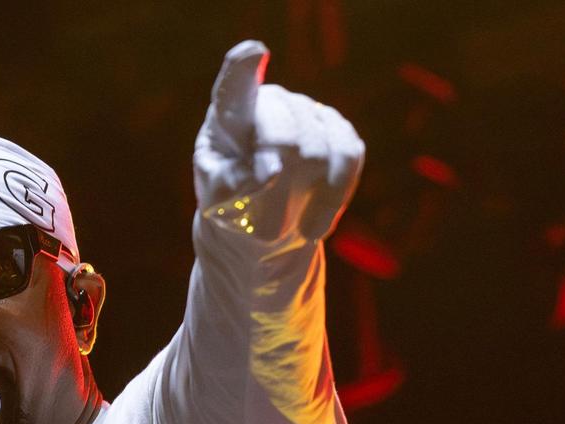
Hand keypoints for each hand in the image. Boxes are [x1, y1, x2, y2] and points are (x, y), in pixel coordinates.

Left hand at [193, 40, 364, 244]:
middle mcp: (272, 101)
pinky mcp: (340, 132)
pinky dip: (331, 200)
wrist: (260, 227)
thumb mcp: (215, 201)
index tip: (253, 53)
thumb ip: (230, 186)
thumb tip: (271, 172)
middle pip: (284, 137)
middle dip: (277, 190)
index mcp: (230, 116)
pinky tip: (311, 225)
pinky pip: (349, 158)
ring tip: (285, 228)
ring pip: (317, 153)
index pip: (235, 88)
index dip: (244, 69)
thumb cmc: (230, 206)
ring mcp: (309, 112)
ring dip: (300, 201)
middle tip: (265, 228)